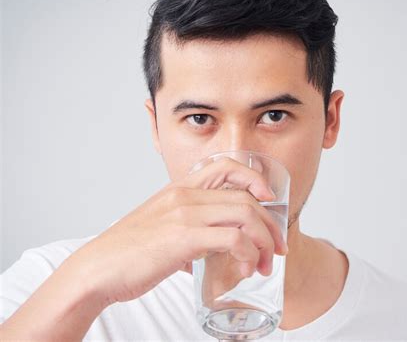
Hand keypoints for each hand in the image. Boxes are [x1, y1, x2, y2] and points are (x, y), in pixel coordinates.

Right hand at [71, 156, 288, 306]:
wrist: (98, 269)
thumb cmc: (129, 252)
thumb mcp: (161, 230)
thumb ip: (187, 233)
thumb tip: (207, 251)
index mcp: (179, 189)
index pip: (226, 166)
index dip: (254, 178)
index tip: (269, 200)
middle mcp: (184, 195)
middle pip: (245, 197)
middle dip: (270, 225)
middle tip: (277, 249)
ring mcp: (184, 214)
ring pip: (245, 215)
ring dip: (264, 242)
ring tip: (265, 264)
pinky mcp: (183, 238)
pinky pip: (233, 239)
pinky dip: (248, 254)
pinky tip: (245, 269)